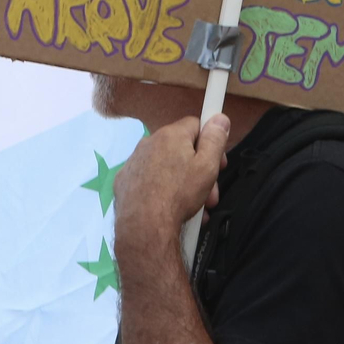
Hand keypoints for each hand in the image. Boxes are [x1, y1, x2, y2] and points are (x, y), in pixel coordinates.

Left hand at [114, 113, 231, 254]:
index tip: (217, 163)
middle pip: (180, 149)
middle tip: (209, 194)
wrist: (144, 226)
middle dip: (198, 169)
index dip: (210, 142)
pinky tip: (168, 207)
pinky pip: (148, 179)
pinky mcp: (124, 181)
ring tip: (192, 207)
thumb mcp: (207, 166)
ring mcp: (134, 162)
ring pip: (165, 166)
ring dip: (181, 181)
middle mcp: (149, 142)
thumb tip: (219, 117)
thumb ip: (215, 139)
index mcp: (170, 135)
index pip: (195, 125)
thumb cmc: (179, 194)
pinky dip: (159, 189)